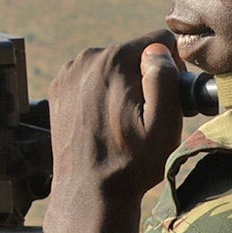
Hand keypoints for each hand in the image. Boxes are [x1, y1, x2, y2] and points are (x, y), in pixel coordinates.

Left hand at [43, 32, 186, 232]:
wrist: (88, 191)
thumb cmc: (131, 163)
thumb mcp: (164, 125)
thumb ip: (165, 79)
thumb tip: (157, 50)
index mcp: (113, 60)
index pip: (159, 41)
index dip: (173, 67)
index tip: (168, 96)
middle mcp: (87, 58)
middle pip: (134, 52)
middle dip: (145, 77)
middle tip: (145, 115)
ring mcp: (68, 73)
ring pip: (112, 65)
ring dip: (123, 85)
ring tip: (122, 121)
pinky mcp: (58, 88)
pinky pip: (92, 78)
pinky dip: (101, 92)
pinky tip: (103, 121)